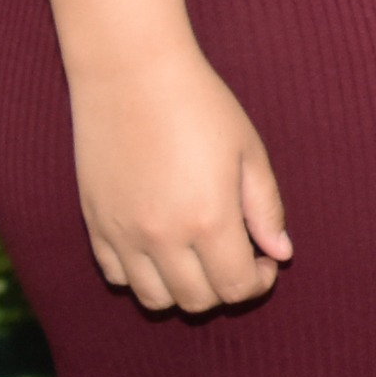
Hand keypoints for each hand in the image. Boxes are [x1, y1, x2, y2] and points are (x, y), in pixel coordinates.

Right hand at [74, 52, 290, 314]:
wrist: (130, 75)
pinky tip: (162, 246)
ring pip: (154, 299)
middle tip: (237, 257)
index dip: (257, 283)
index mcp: (209, 220)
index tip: (264, 262)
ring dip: (183, 289)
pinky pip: (117, 276)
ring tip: (199, 257)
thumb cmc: (200, 106)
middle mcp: (162, 237)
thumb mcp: (248, 152)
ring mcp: (122, 234)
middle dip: (225, 288)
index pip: (235, 288)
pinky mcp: (94, 224)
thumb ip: (266, 209)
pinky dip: (142, 275)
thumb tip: (281, 254)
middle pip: (196, 301)